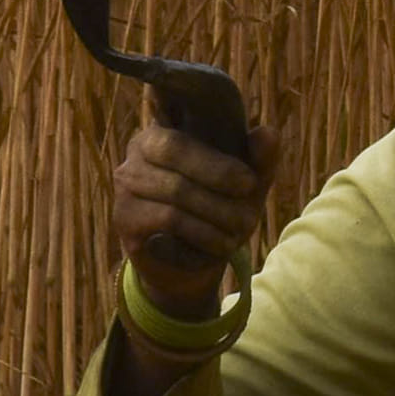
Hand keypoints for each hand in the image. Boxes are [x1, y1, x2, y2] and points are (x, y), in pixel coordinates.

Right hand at [113, 113, 265, 313]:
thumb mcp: (245, 188)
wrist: (189, 266)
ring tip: (241, 231)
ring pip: (175, 191)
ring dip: (216, 214)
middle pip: (176, 152)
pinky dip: (201, 234)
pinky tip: (220, 245)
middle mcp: (137, 150)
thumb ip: (258, 161)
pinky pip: (168, 220)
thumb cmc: (218, 211)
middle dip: (219, 178)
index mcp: (166, 129)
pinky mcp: (125, 219)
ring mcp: (126, 185)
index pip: (184, 129)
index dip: (216, 156)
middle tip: (249, 205)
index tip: (250, 182)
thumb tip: (269, 133)